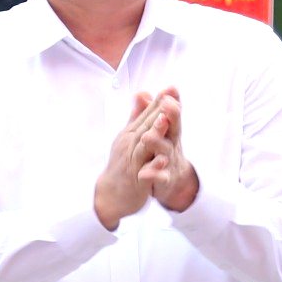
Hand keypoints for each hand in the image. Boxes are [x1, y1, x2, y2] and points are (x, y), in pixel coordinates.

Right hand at [93, 90, 168, 230]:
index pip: (146, 115)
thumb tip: (142, 92)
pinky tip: (162, 161)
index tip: (170, 87)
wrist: (112, 193)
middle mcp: (130, 145)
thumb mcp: (129, 136)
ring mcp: (133, 162)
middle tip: (168, 97)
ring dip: (153, 133)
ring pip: (144, 146)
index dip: (157, 102)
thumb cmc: (124, 162)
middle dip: (156, 112)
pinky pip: (146, 173)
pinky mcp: (137, 180)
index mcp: (131, 134)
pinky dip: (154, 167)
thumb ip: (138, 115)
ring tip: (164, 121)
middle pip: (145, 126)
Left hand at [139, 88, 198, 212]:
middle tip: (167, 105)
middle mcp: (171, 144)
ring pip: (164, 152)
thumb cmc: (164, 149)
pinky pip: (159, 177)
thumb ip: (150, 113)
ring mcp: (169, 161)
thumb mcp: (160, 131)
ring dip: (157, 143)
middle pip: (172, 129)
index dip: (170, 102)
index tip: (170, 89)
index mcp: (168, 131)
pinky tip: (145, 173)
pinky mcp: (165, 178)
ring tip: (148, 136)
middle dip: (171, 117)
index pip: (170, 114)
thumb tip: (143, 92)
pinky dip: (154, 174)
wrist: (173, 180)